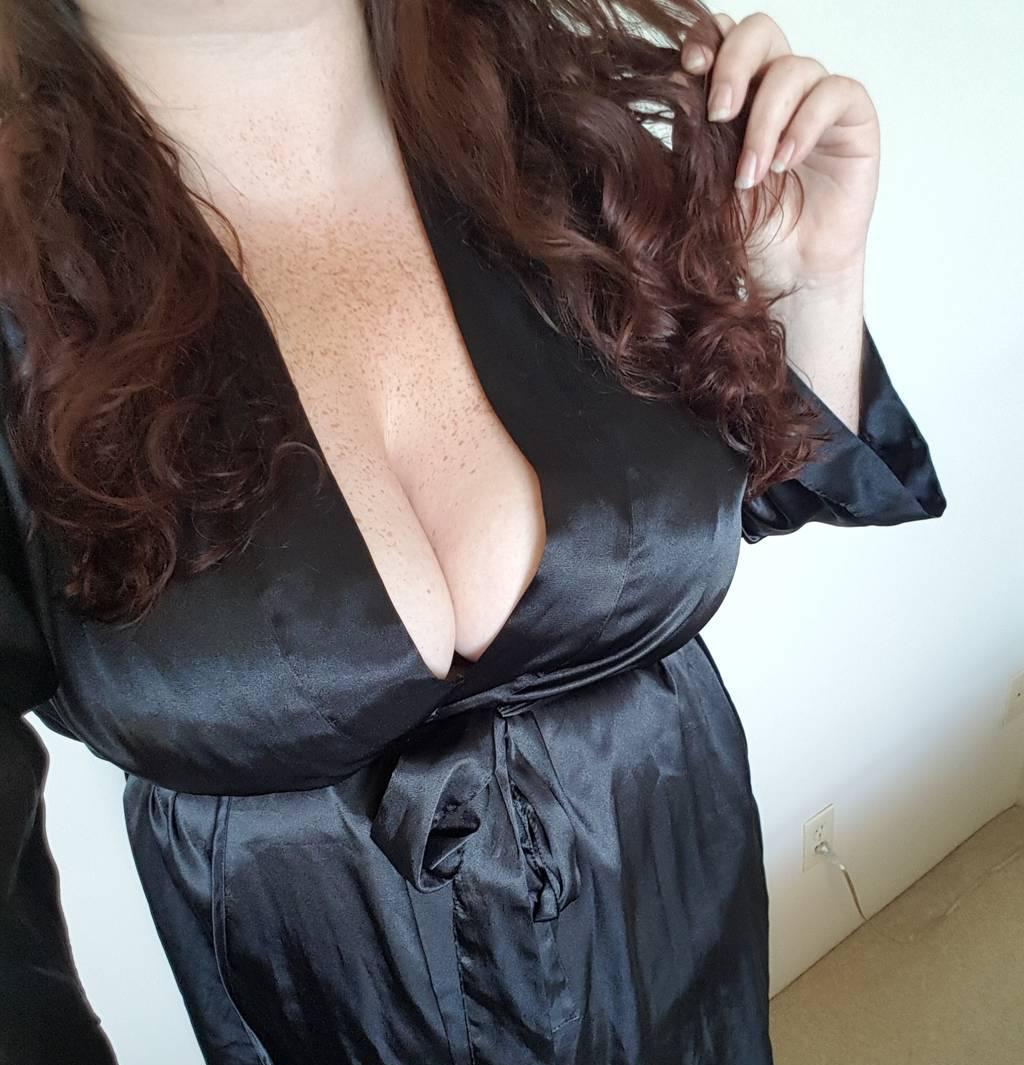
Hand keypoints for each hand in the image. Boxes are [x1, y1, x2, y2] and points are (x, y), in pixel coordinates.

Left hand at [679, 11, 879, 293]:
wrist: (784, 272)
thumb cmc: (745, 231)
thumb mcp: (701, 180)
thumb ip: (689, 132)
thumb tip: (672, 82)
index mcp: (736, 92)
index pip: (724, 38)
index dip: (708, 40)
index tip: (689, 68)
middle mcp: (776, 88)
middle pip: (760, 33)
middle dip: (734, 66)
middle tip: (719, 115)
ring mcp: (816, 99)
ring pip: (793, 68)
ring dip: (765, 122)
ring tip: (750, 174)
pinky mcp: (852, 119)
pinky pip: (834, 93)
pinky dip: (804, 125)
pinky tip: (785, 163)